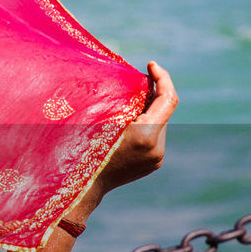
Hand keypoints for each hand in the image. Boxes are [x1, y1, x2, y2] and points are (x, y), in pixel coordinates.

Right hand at [96, 60, 178, 195]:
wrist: (85, 187)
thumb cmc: (85, 150)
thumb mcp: (101, 120)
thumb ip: (126, 103)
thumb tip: (137, 82)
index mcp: (145, 136)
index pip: (167, 99)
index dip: (162, 77)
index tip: (151, 64)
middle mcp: (157, 148)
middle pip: (164, 111)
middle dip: (153, 94)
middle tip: (136, 81)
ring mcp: (157, 158)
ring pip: (160, 123)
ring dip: (149, 110)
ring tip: (129, 102)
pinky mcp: (153, 163)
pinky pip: (155, 136)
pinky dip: (146, 124)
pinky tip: (129, 122)